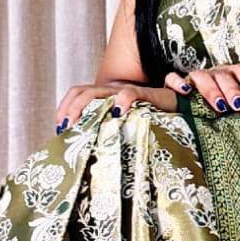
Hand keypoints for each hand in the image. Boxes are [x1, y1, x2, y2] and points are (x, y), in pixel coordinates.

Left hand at [53, 78, 176, 132]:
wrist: (180, 107)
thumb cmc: (150, 121)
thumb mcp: (123, 126)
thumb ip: (106, 131)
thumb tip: (86, 149)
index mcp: (105, 97)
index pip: (77, 93)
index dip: (65, 107)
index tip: (60, 127)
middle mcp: (113, 92)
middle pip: (83, 92)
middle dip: (70, 109)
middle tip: (66, 129)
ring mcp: (128, 92)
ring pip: (101, 91)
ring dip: (86, 105)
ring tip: (81, 122)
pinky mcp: (147, 95)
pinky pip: (132, 93)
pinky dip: (124, 99)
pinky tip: (118, 112)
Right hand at [163, 63, 239, 113]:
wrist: (186, 113)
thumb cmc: (217, 112)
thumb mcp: (231, 109)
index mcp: (229, 76)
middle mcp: (213, 74)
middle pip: (222, 75)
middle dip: (232, 89)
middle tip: (238, 105)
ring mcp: (193, 78)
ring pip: (201, 76)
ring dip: (211, 90)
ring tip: (220, 106)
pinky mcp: (173, 85)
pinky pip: (172, 78)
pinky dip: (178, 83)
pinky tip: (186, 92)